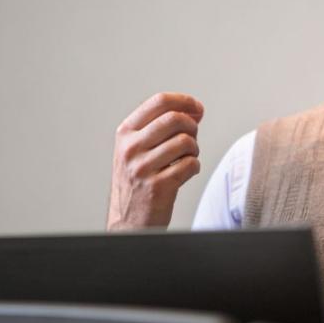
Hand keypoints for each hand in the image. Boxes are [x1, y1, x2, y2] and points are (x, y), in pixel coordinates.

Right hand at [107, 93, 203, 229]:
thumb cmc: (138, 182)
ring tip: (185, 159)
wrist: (127, 221)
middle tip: (191, 139)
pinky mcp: (158, 187)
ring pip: (186, 142)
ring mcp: (143, 168)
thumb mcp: (138, 149)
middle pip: (175, 118)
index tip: (198, 109)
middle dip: (192, 127)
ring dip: (194, 150)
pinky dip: (194, 167)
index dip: (185, 101)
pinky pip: (191, 165)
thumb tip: (194, 110)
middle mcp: (131, 148)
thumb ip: (162, 127)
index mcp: (125, 133)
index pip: (159, 101)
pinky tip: (184, 173)